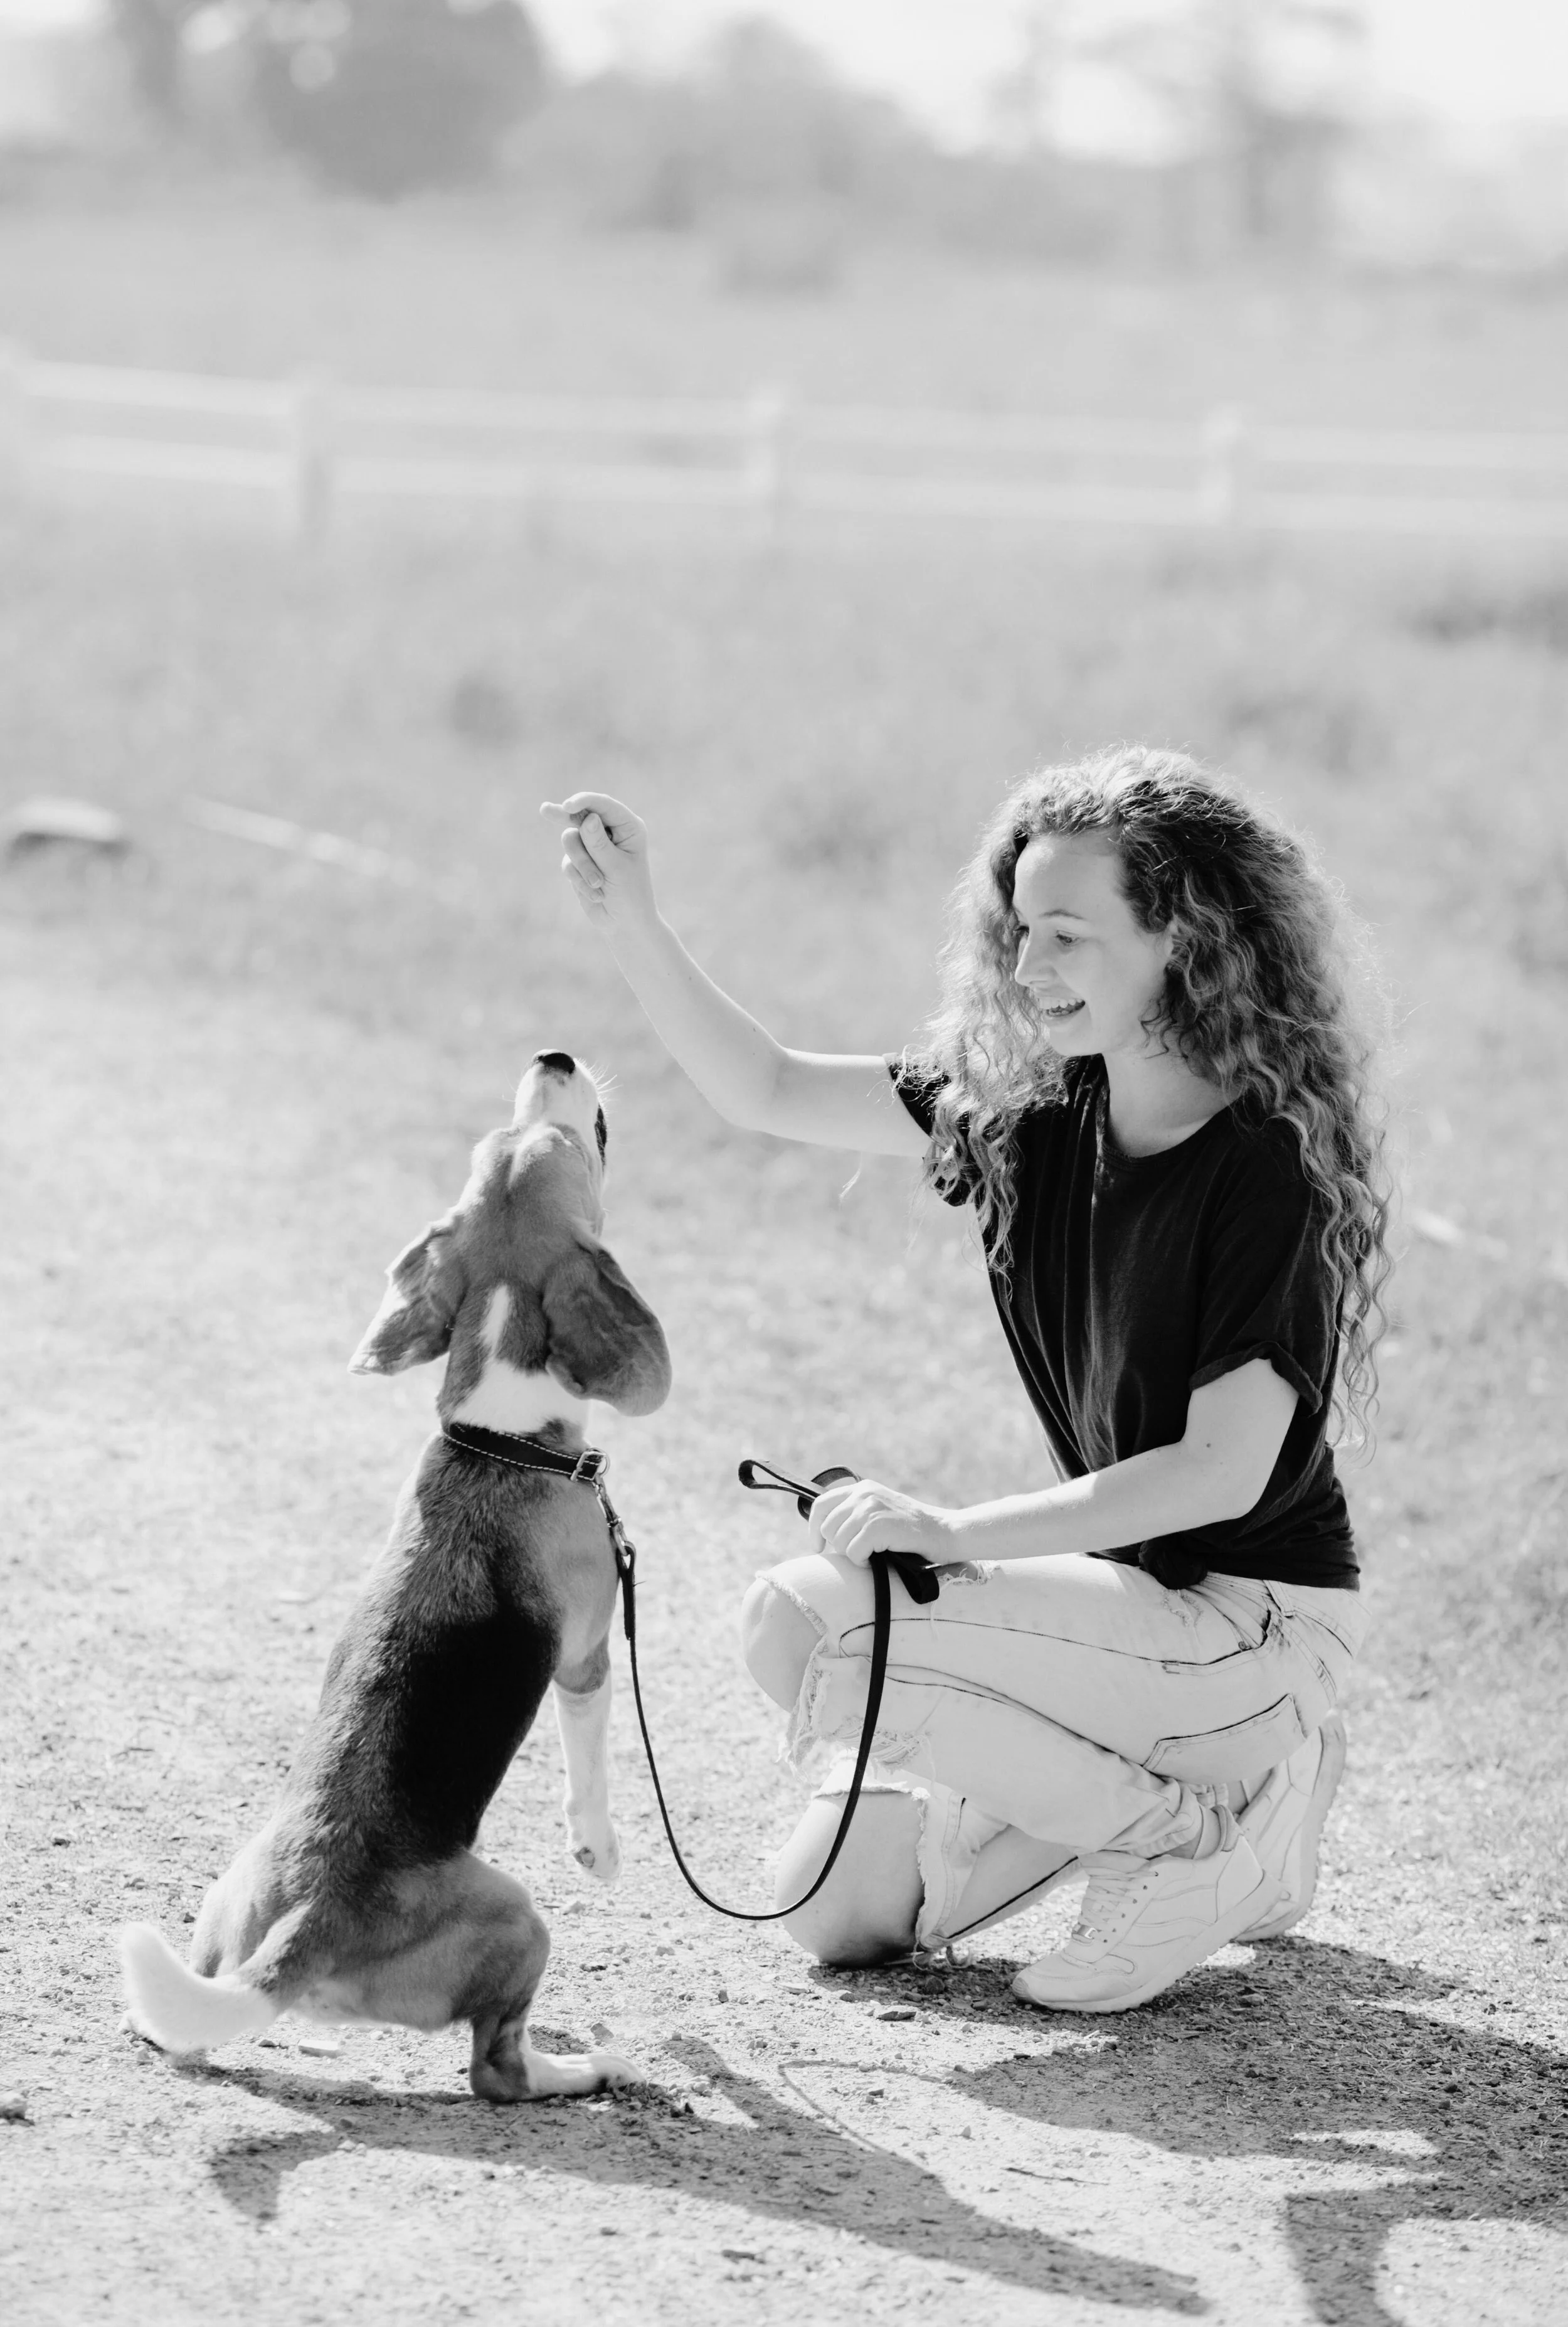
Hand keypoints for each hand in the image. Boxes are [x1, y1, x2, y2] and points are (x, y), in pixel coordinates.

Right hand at [539, 793, 656, 939]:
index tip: (567, 806)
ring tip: (598, 884)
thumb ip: (599, 844)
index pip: (604, 806)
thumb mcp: (616, 868)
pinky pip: (568, 862)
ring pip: (571, 841)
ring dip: (582, 864)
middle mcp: (610, 832)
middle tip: (544, 810)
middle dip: (564, 815)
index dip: (584, 801)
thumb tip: (588, 818)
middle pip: (580, 816)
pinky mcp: (579, 862)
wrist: (624, 924)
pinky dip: (579, 878)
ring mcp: (592, 846)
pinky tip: (595, 893)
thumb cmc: (630, 895)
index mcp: (628, 827)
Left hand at [808, 1477, 960, 1567]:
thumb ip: (857, 1513)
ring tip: (874, 1554)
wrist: (946, 1532)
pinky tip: (879, 1559)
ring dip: (854, 1555)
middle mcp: (863, 1494)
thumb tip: (823, 1534)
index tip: (818, 1547)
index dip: (814, 1528)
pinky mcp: (877, 1526)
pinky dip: (863, 1562)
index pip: (821, 1504)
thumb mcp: (882, 1511)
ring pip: (838, 1542)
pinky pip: (853, 1553)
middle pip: (827, 1528)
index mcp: (862, 1488)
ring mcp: (870, 1508)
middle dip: (839, 1547)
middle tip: (860, 1554)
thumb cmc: (914, 1531)